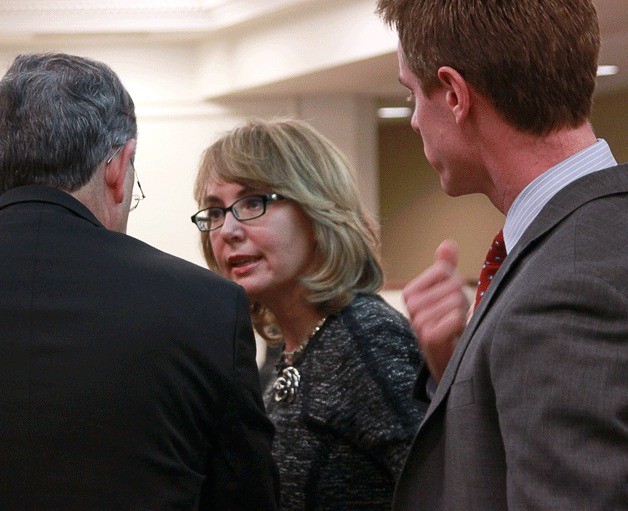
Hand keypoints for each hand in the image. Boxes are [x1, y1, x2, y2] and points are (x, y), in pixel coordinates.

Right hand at [403, 240, 468, 382]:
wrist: (446, 356)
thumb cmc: (446, 320)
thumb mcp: (445, 290)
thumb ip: (446, 266)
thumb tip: (447, 243)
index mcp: (410, 291)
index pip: (444, 270)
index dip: (455, 282)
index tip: (448, 299)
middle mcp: (409, 305)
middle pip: (453, 286)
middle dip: (461, 300)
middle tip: (453, 315)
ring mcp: (417, 321)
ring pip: (456, 302)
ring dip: (462, 314)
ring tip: (453, 325)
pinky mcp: (428, 336)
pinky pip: (455, 318)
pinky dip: (460, 325)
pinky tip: (453, 334)